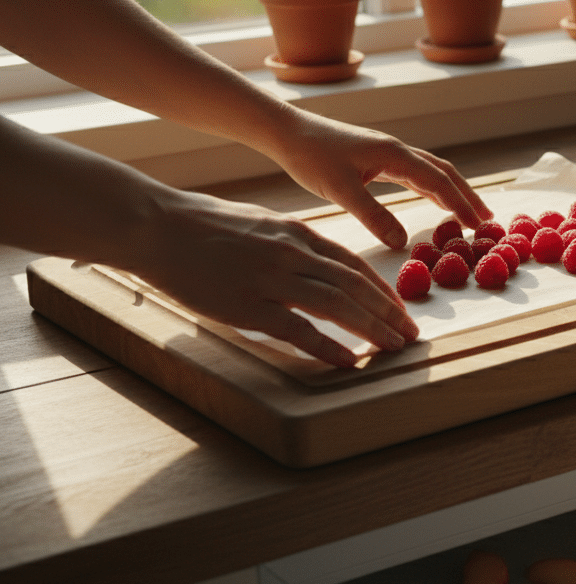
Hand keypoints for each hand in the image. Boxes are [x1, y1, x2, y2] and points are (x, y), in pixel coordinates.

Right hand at [131, 191, 417, 367]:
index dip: (381, 289)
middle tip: (410, 333)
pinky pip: (299, 329)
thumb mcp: (260, 223)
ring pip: (337, 305)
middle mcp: (292, 253)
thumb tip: (317, 261)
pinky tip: (349, 360)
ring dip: (372, 328)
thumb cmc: (203, 226)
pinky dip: (329, 346)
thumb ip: (292, 242)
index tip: (400, 308)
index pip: (352, 264)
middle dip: (388, 312)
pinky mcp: (248, 304)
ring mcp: (271, 278)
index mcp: (297, 234)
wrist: (157, 225)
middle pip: (355, 285)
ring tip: (393, 346)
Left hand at [268, 110, 492, 248]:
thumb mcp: (340, 190)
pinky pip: (415, 175)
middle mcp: (397, 151)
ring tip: (470, 213)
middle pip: (444, 173)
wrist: (287, 132)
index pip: (438, 181)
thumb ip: (373, 216)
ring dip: (453, 192)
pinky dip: (432, 189)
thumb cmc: (310, 156)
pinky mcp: (378, 160)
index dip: (461, 204)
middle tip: (488, 220)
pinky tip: (436, 201)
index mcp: (394, 154)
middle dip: (468, 196)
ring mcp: (389, 154)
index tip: (480, 225)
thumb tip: (403, 243)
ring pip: (432, 172)